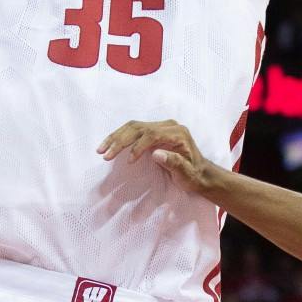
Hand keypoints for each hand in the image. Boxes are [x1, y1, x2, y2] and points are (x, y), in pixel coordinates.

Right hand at [97, 118, 218, 196]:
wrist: (200, 173)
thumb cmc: (194, 175)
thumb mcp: (187, 173)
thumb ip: (174, 163)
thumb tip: (156, 154)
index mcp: (177, 133)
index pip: (152, 134)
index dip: (138, 146)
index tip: (129, 161)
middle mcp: (169, 126)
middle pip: (139, 128)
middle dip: (120, 141)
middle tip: (105, 155)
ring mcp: (161, 126)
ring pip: (133, 126)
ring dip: (115, 137)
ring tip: (101, 150)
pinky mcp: (155, 130)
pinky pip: (134, 130)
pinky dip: (120, 136)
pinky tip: (109, 145)